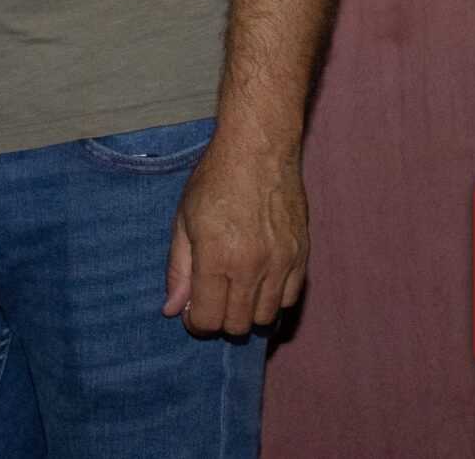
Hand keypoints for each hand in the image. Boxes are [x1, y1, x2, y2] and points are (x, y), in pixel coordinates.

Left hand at [164, 139, 308, 335]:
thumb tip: (173, 310)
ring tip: (235, 292)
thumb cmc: (215, 180)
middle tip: (212, 300)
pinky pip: (290, 298)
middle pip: (238, 325)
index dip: (196, 323)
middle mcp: (252, 266)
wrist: (258, 149)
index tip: (192, 312)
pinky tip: (259, 284)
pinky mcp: (301, 255)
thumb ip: (179, 270)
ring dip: (247, 313)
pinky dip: (273, 300)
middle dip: (220, 320)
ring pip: (266, 318)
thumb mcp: (183, 221)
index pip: (208, 319)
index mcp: (217, 257)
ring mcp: (281, 262)